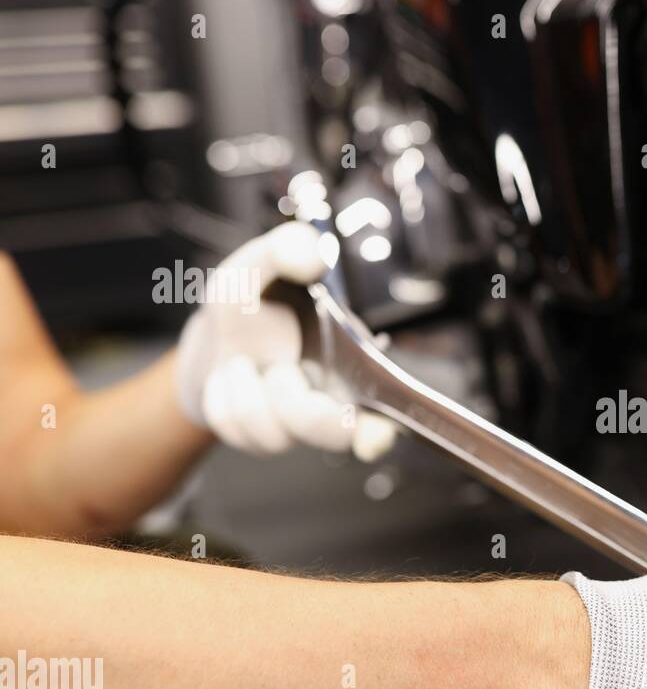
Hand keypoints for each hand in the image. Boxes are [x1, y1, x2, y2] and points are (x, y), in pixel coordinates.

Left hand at [174, 222, 396, 458]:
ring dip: (245, 392)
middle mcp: (334, 402)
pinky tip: (231, 378)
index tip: (374, 434)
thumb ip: (287, 248)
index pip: (387, 405)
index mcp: (354, 365)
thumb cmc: (256, 302)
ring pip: (274, 437)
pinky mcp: (260, 440)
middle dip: (294, 405)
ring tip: (243, 363)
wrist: (217, 333)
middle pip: (334, 435)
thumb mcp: (263, 263)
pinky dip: (221, 398)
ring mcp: (297, 428)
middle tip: (278, 370)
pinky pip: (236, 431)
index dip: (384, 428)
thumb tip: (313, 256)